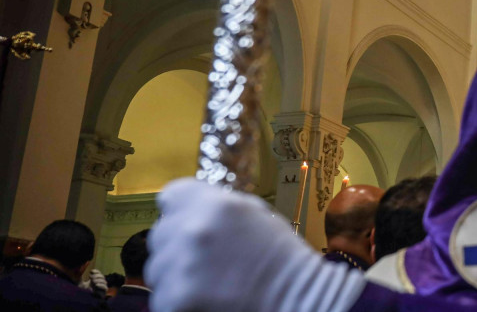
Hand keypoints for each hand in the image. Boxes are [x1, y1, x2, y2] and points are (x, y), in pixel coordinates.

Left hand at [79, 268, 106, 294]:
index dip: (96, 271)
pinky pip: (105, 288)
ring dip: (99, 280)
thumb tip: (80, 271)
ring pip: (104, 281)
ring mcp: (101, 288)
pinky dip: (101, 285)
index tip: (91, 271)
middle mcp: (99, 284)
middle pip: (102, 277)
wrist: (83, 300)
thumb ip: (81, 279)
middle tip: (91, 277)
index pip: (99, 273)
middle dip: (97, 276)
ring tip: (93, 282)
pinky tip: (96, 285)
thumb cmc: (82, 292)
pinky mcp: (103, 293)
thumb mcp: (80, 284)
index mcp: (95, 280)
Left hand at [147, 179, 364, 311]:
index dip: (182, 210)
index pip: (171, 195)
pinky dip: (179, 301)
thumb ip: (216, 206)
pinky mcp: (174, 300)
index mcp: (215, 204)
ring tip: (208, 283)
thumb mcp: (255, 215)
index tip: (191, 223)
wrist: (298, 299)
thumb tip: (186, 208)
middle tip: (207, 261)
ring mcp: (181, 267)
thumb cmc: (280, 258)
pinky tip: (205, 300)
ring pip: (157, 268)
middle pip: (161, 233)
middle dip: (178, 245)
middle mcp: (194, 230)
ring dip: (176, 275)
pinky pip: (162, 297)